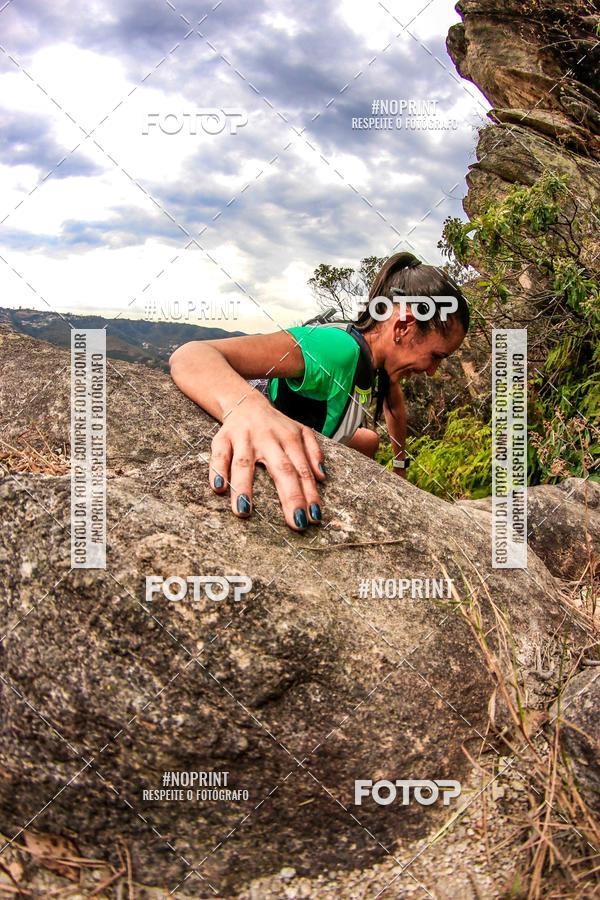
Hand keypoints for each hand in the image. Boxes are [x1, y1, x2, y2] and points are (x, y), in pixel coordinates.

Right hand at [209, 395, 325, 530]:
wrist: (246, 402)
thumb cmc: (276, 425)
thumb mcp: (301, 431)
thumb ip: (313, 451)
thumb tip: (322, 476)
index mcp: (290, 439)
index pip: (302, 470)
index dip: (310, 494)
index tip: (314, 518)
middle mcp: (268, 439)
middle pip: (281, 469)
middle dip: (290, 497)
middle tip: (296, 523)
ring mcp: (244, 438)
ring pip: (244, 463)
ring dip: (244, 487)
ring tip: (243, 512)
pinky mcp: (223, 438)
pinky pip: (219, 455)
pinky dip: (217, 470)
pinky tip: (218, 487)